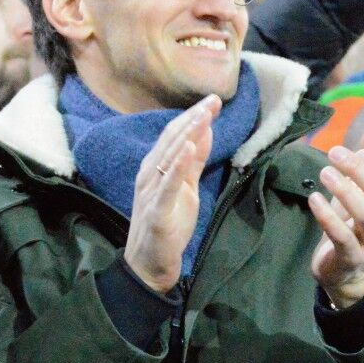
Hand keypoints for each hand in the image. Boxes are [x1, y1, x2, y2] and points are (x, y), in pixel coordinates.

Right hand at [126, 96, 219, 292]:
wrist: (149, 262)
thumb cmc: (167, 223)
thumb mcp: (187, 188)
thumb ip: (194, 162)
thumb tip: (205, 131)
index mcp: (156, 167)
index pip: (175, 134)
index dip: (193, 116)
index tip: (214, 100)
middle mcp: (150, 173)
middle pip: (172, 140)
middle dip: (194, 118)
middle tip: (213, 100)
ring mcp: (151, 191)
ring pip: (170, 156)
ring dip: (188, 134)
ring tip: (204, 115)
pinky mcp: (157, 210)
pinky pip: (167, 184)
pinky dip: (178, 164)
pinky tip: (188, 148)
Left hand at [308, 125, 363, 309]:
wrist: (343, 267)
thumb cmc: (352, 219)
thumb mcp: (360, 188)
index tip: (358, 149)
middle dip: (358, 169)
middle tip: (334, 153)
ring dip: (344, 190)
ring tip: (324, 172)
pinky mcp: (351, 256)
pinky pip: (342, 236)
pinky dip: (327, 216)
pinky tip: (314, 198)